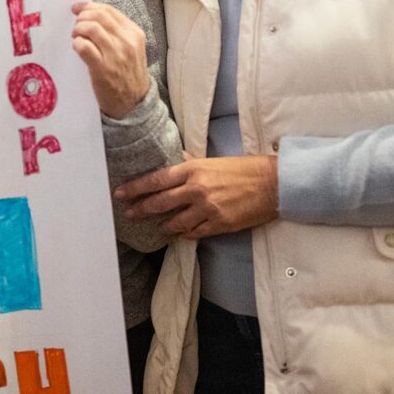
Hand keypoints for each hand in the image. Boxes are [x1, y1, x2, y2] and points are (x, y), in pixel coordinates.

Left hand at [70, 1, 150, 118]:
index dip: (89, 6)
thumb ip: (117, 32)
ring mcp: (116, 55)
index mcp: (134, 33)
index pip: (109, 10)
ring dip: (77, 29)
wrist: (134, 102)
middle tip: (75, 24)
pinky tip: (77, 48)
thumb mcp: (131, 48)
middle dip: (82, 16)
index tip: (78, 8)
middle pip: (99, 16)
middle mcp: (127, 42)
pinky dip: (76, 44)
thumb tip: (91, 15)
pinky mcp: (102, 69)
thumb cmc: (128, 73)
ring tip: (75, 36)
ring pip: (91, 28)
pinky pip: (84, 47)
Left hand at [114, 156, 279, 238]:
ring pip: (175, 221)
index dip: (135, 188)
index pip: (156, 180)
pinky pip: (194, 232)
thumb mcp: (213, 161)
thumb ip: (191, 163)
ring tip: (157, 227)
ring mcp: (207, 208)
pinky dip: (185, 233)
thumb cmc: (243, 169)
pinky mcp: (219, 224)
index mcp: (193, 170)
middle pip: (160, 202)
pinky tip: (180, 233)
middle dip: (141, 208)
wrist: (272, 184)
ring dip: (163, 225)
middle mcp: (196, 189)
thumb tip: (177, 159)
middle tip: (128, 213)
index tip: (121, 192)